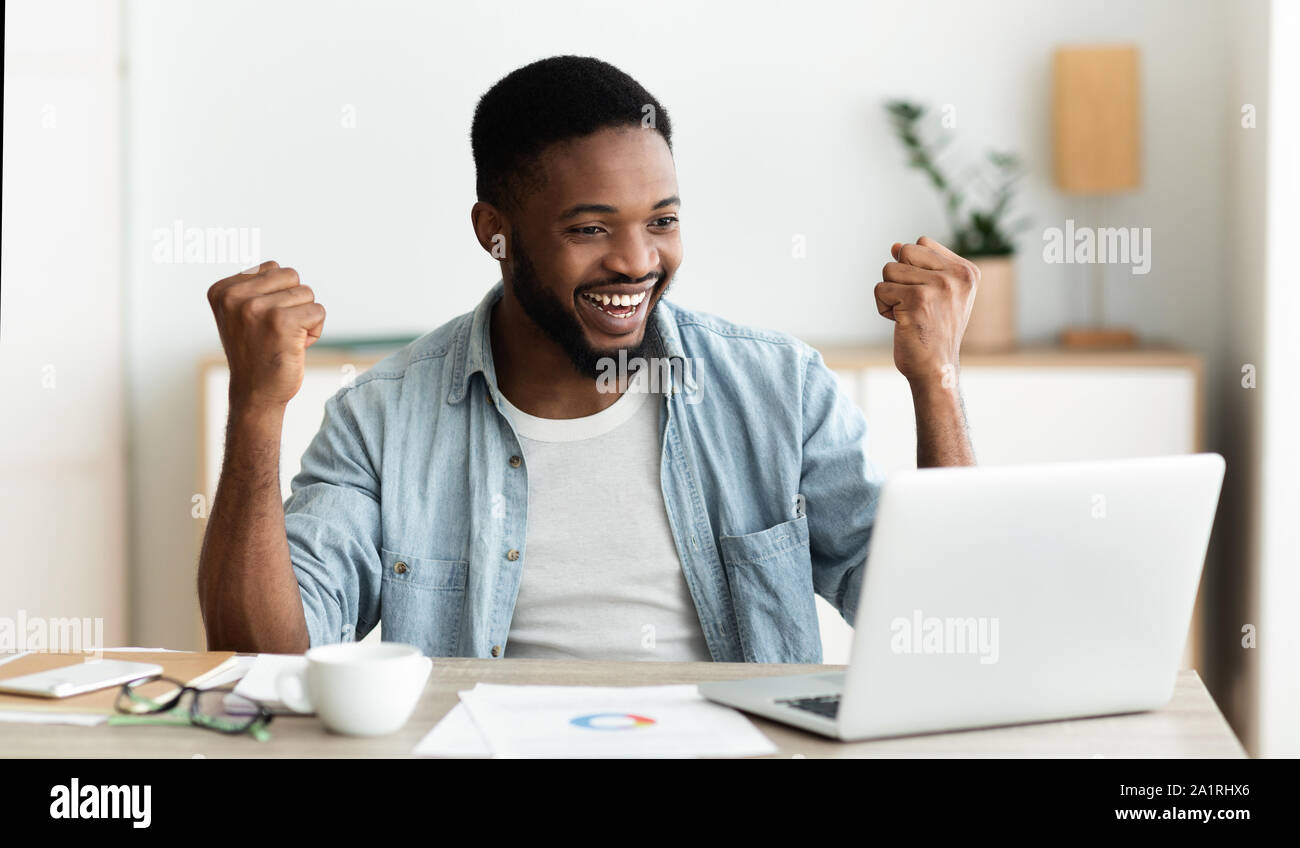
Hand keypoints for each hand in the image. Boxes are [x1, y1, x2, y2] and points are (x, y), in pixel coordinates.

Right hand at [207, 260, 325, 409]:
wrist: (255, 394)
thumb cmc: (255, 352)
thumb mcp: (241, 314)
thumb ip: (253, 288)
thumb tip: (277, 268)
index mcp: (222, 290)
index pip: (272, 268)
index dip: (278, 296)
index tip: (262, 322)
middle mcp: (234, 296)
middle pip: (291, 276)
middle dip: (294, 302)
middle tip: (279, 330)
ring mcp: (256, 308)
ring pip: (306, 293)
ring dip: (305, 317)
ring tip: (286, 339)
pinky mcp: (281, 322)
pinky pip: (318, 311)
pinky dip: (315, 329)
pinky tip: (296, 346)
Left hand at [874, 236, 976, 386]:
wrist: (936, 369)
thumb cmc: (933, 332)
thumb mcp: (936, 294)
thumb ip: (920, 266)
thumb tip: (895, 245)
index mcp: (967, 271)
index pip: (921, 243)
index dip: (912, 268)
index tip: (926, 296)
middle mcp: (957, 276)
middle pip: (904, 252)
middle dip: (898, 278)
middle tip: (914, 304)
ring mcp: (939, 286)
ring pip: (889, 269)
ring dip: (890, 294)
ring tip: (909, 314)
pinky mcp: (917, 299)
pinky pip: (881, 289)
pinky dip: (883, 308)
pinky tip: (901, 323)